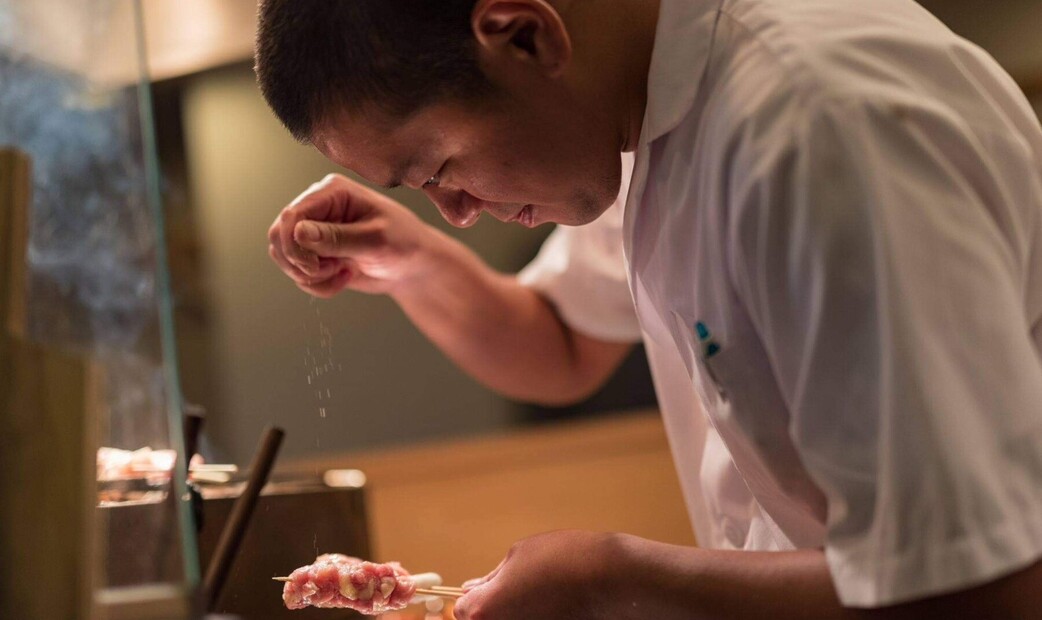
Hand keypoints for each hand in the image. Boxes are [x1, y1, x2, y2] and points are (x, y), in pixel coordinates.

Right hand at [267, 173, 442, 297]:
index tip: (314, 268)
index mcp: (332, 191)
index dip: (294, 245)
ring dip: (310, 276)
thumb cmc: (405, 243)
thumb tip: (299, 232)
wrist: (414, 266)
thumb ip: (337, 237)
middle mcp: (318, 207)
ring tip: (341, 273)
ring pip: (285, 257)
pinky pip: (298, 272)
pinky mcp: (316, 252)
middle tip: (329, 271)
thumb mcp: (375, 240)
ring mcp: (315, 230)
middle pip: (280, 235)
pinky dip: (317, 284)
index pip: (291, 215)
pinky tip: (344, 277)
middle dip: (300, 262)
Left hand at [454, 531, 623, 619]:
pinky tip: (553, 606)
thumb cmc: (564, 561)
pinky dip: (535, 618)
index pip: (462, 609)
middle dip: (494, 609)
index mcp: (484, 610)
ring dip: (516, 614)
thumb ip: (492, 577)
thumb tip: (473, 588)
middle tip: (519, 591)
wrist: (611, 580)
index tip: (492, 587)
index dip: (477, 595)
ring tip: (540, 596)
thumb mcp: (519, 555)